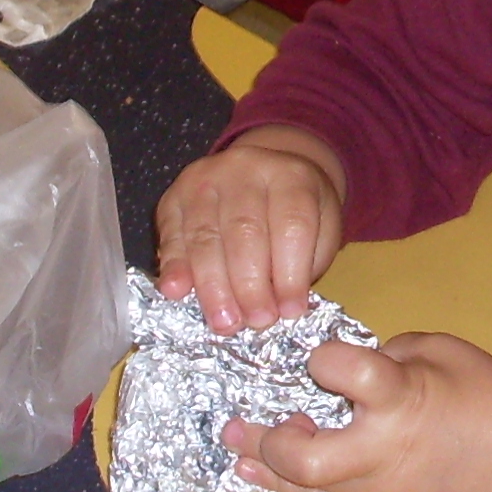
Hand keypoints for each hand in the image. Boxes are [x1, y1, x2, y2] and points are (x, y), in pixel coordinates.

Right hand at [155, 125, 346, 330]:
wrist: (264, 173)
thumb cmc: (294, 214)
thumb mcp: (320, 229)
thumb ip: (303, 265)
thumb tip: (278, 310)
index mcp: (292, 175)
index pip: (292, 225)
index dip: (291, 273)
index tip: (291, 312)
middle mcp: (246, 168)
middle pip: (245, 231)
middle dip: (250, 285)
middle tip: (256, 322)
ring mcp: (205, 178)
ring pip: (205, 235)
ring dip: (213, 285)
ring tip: (224, 322)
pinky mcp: (174, 196)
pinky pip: (172, 234)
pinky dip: (174, 266)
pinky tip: (176, 292)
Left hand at [227, 332, 491, 491]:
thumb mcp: (445, 350)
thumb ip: (390, 354)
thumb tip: (352, 372)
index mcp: (403, 400)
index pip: (343, 372)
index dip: (323, 358)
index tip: (322, 356)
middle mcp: (381, 451)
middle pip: (305, 459)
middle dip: (267, 439)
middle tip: (243, 422)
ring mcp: (380, 491)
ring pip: (306, 489)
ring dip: (268, 467)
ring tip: (241, 449)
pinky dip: (297, 485)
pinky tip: (274, 472)